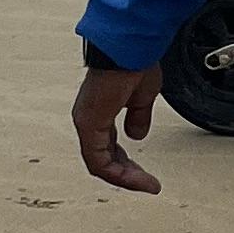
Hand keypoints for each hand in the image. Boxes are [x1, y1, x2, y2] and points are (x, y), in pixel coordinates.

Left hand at [73, 59, 163, 194]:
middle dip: (128, 174)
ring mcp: (86, 123)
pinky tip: (137, 179)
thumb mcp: (142, 96)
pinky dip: (118, 174)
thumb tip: (136, 134)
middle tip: (148, 184)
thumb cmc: (136, 61)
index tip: (147, 175)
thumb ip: (138, 116)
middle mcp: (89, 119)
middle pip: (104, 159)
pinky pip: (99, 161)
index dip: (127, 164)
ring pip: (100, 164)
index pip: (109, 147)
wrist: (130, 48)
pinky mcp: (88, 125)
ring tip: (146, 184)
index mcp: (100, 111)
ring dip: (125, 177)